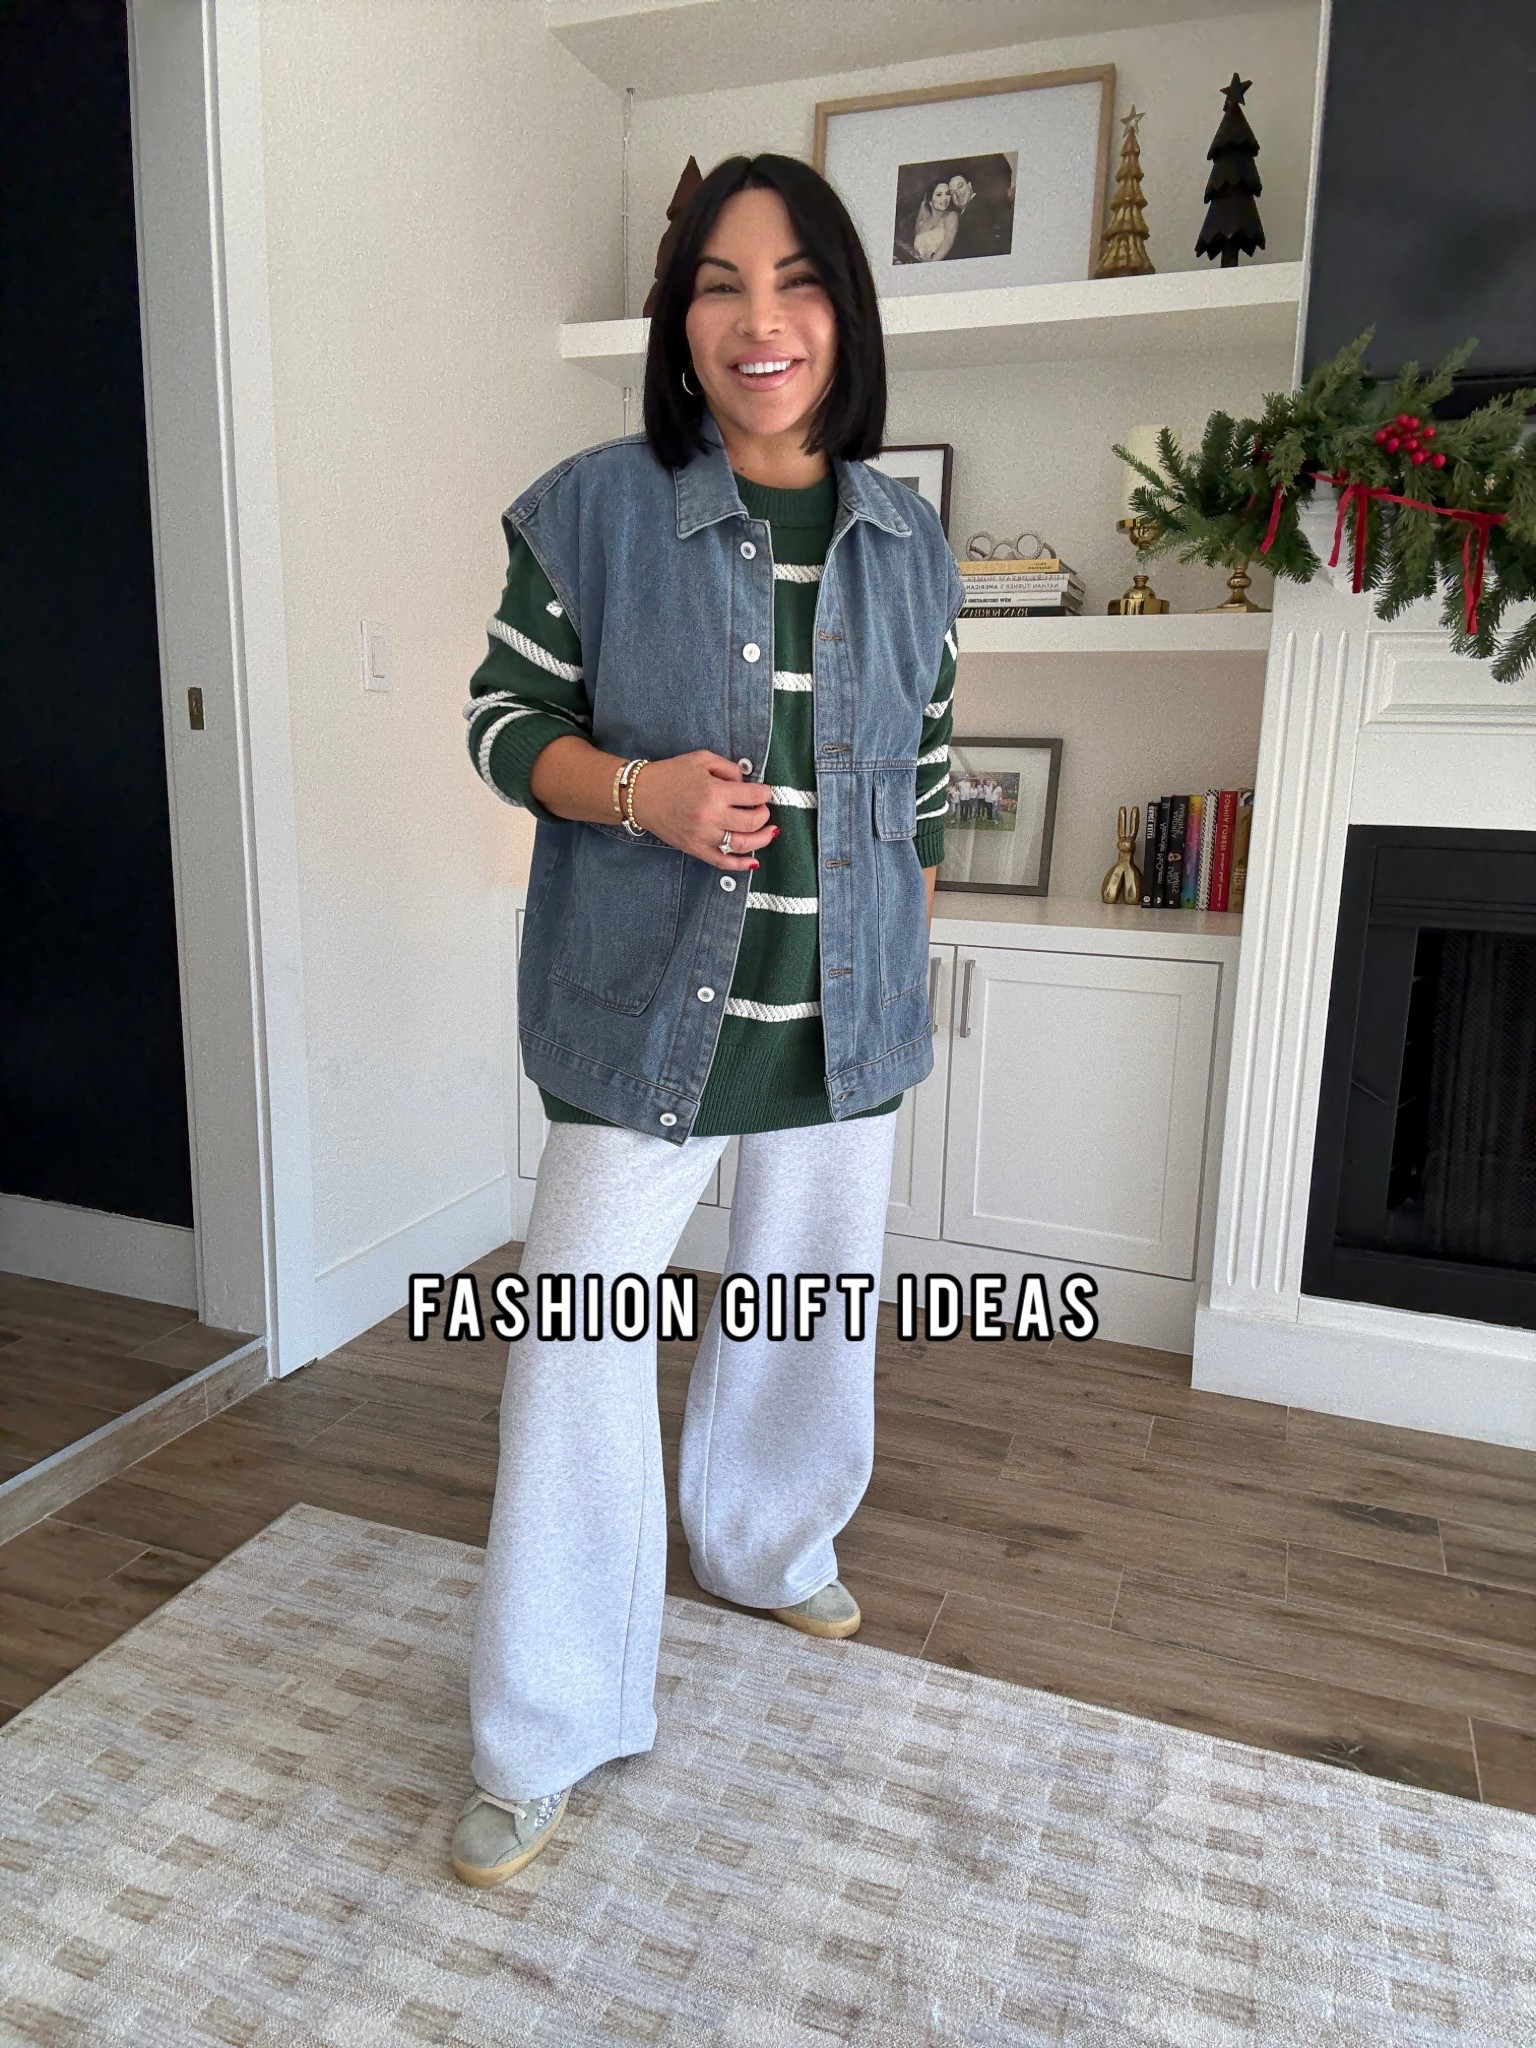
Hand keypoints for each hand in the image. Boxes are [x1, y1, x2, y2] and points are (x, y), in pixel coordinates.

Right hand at [628, 752, 777, 870]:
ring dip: (762, 839)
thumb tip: (747, 784)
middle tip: (762, 809)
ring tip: (769, 832)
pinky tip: (753, 862)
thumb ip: (729, 768)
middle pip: (752, 822)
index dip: (765, 793)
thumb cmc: (671, 774)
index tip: (764, 792)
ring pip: (743, 845)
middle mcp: (710, 817)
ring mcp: (703, 836)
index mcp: (713, 792)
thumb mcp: (702, 759)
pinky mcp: (695, 849)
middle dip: (764, 815)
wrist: (640, 795)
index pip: (754, 797)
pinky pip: (722, 862)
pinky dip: (741, 865)